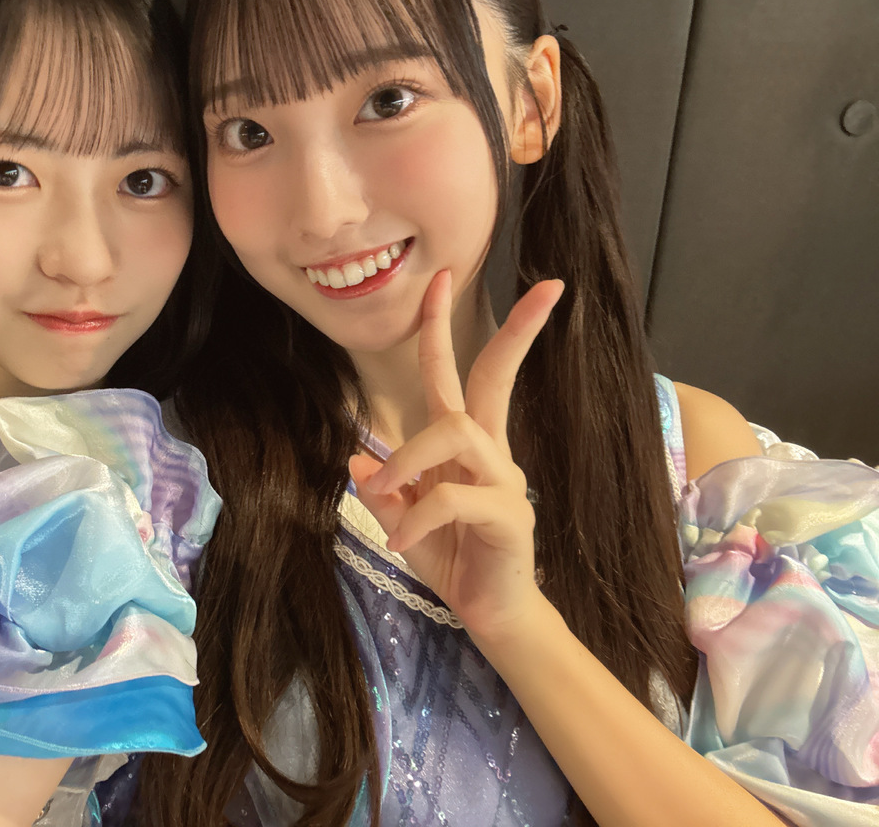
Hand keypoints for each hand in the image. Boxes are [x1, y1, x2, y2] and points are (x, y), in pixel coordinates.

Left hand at [349, 270, 563, 642]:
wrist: (492, 617)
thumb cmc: (455, 562)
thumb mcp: (406, 523)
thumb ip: (388, 490)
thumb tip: (357, 455)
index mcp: (464, 446)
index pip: (456, 373)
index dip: (444, 326)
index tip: (443, 276)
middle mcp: (489, 452)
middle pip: (492, 376)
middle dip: (511, 330)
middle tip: (537, 287)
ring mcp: (503, 481)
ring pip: (456, 430)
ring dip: (409, 455)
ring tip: (383, 492)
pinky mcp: (508, 516)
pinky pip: (452, 499)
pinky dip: (415, 519)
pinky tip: (399, 543)